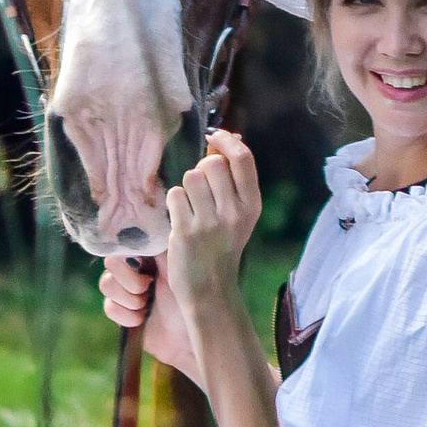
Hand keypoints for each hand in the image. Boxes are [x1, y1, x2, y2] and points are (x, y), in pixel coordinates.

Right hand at [98, 253, 205, 380]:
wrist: (190, 340)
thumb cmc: (193, 302)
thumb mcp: (179, 268)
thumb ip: (159, 247)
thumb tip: (146, 223)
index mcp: (150, 255)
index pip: (125, 242)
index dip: (127, 253)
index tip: (141, 265)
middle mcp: (136, 270)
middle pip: (110, 262)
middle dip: (129, 279)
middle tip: (148, 288)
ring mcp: (126, 292)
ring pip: (106, 283)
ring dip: (128, 298)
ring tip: (146, 306)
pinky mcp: (121, 313)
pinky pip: (108, 306)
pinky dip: (125, 315)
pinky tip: (142, 319)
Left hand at [160, 129, 261, 320]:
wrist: (210, 289)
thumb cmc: (222, 246)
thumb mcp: (239, 215)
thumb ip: (234, 180)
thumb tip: (226, 137)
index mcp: (252, 205)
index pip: (243, 158)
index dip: (226, 141)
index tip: (215, 137)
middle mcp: (234, 212)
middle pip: (212, 163)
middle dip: (202, 170)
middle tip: (202, 191)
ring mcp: (210, 223)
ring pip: (190, 177)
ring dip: (186, 189)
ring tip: (192, 209)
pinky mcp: (186, 231)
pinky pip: (174, 195)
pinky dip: (174, 204)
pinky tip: (181, 220)